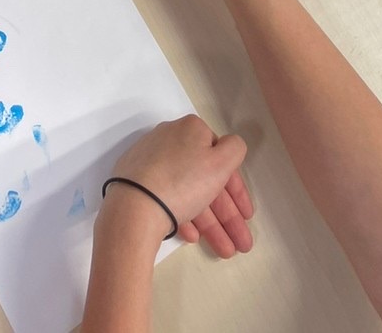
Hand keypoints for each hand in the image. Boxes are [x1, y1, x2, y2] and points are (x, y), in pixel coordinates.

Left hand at [106, 116, 252, 258]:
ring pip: (189, 192)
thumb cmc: (183, 182)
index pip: (222, 159)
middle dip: (227, 216)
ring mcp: (151, 162)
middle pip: (206, 180)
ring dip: (211, 224)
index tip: (247, 216)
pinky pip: (168, 197)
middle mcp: (171, 140)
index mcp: (191, 130)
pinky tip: (192, 238)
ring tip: (224, 252)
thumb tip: (229, 146)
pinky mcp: (137, 183)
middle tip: (241, 245)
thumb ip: (235, 149)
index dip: (238, 191)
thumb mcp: (220, 162)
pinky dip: (183, 216)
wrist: (134, 207)